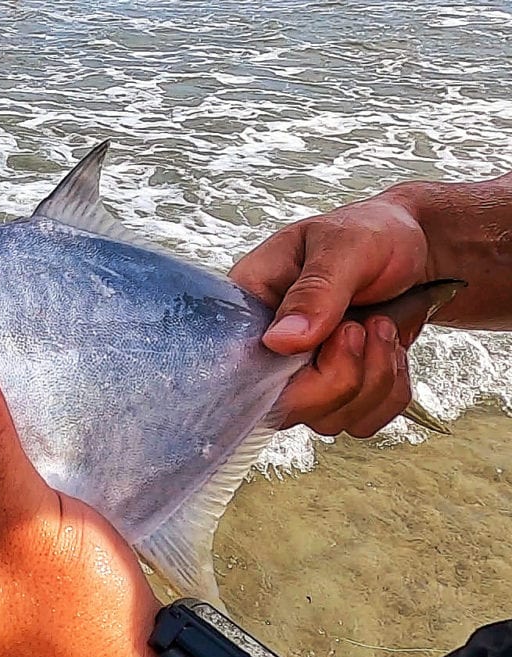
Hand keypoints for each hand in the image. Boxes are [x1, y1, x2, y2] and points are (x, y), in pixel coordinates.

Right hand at [229, 193, 429, 436]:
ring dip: (375, 379)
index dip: (298, 372)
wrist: (414, 244)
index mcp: (249, 311)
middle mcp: (266, 352)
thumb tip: (279, 341)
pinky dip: (390, 391)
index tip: (344, 330)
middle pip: (289, 408)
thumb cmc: (371, 232)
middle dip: (347, 376)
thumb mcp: (345, 246)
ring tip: (383, 326)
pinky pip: (362, 422)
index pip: (244, 372)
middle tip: (369, 325)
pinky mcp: (334, 392)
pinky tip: (390, 349)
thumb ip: (315, 291)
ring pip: (330, 420)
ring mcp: (299, 376)